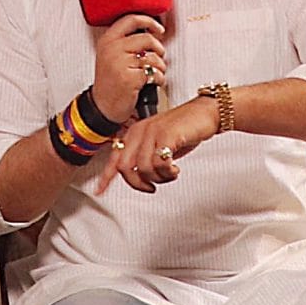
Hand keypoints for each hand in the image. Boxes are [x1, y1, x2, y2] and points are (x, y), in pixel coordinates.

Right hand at [90, 14, 167, 122]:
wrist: (102, 106)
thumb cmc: (109, 82)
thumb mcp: (110, 56)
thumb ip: (126, 42)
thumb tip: (151, 32)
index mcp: (107, 40)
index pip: (131, 20)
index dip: (149, 21)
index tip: (158, 28)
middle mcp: (112, 49)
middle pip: (147, 38)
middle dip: (159, 49)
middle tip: (158, 56)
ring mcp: (120, 64)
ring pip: (153, 57)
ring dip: (160, 67)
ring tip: (153, 72)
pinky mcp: (130, 79)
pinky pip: (154, 73)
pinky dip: (159, 79)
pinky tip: (152, 82)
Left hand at [93, 98, 217, 194]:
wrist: (205, 113)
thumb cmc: (184, 128)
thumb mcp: (159, 144)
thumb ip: (146, 157)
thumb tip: (139, 176)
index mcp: (134, 133)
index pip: (114, 158)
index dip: (106, 177)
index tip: (99, 191)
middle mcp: (139, 131)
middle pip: (125, 167)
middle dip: (137, 183)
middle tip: (150, 187)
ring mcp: (152, 132)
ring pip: (144, 169)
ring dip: (159, 178)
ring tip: (170, 174)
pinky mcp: (166, 135)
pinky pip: (159, 163)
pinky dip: (168, 172)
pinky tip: (174, 169)